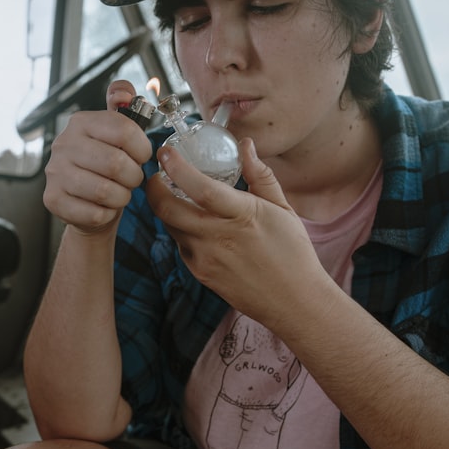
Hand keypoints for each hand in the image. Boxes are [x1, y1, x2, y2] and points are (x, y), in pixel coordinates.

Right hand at [43, 80, 152, 234]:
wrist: (86, 202)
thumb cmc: (106, 167)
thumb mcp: (116, 133)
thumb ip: (123, 107)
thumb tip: (123, 90)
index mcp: (81, 122)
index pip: (124, 130)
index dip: (142, 148)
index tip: (142, 156)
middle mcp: (63, 144)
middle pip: (115, 163)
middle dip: (133, 176)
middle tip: (132, 179)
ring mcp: (54, 172)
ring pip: (105, 191)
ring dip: (122, 196)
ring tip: (120, 193)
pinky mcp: (52, 199)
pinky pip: (94, 212)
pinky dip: (107, 213)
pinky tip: (103, 206)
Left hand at [146, 138, 334, 328]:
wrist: (293, 302)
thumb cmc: (292, 252)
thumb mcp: (282, 208)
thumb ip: (260, 174)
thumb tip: (245, 146)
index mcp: (242, 215)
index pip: (200, 188)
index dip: (177, 168)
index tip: (165, 152)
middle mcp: (218, 238)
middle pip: (167, 210)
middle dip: (154, 188)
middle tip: (157, 175)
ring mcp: (205, 259)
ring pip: (170, 226)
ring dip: (167, 209)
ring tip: (176, 197)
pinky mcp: (199, 274)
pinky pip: (180, 245)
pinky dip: (181, 230)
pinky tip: (196, 225)